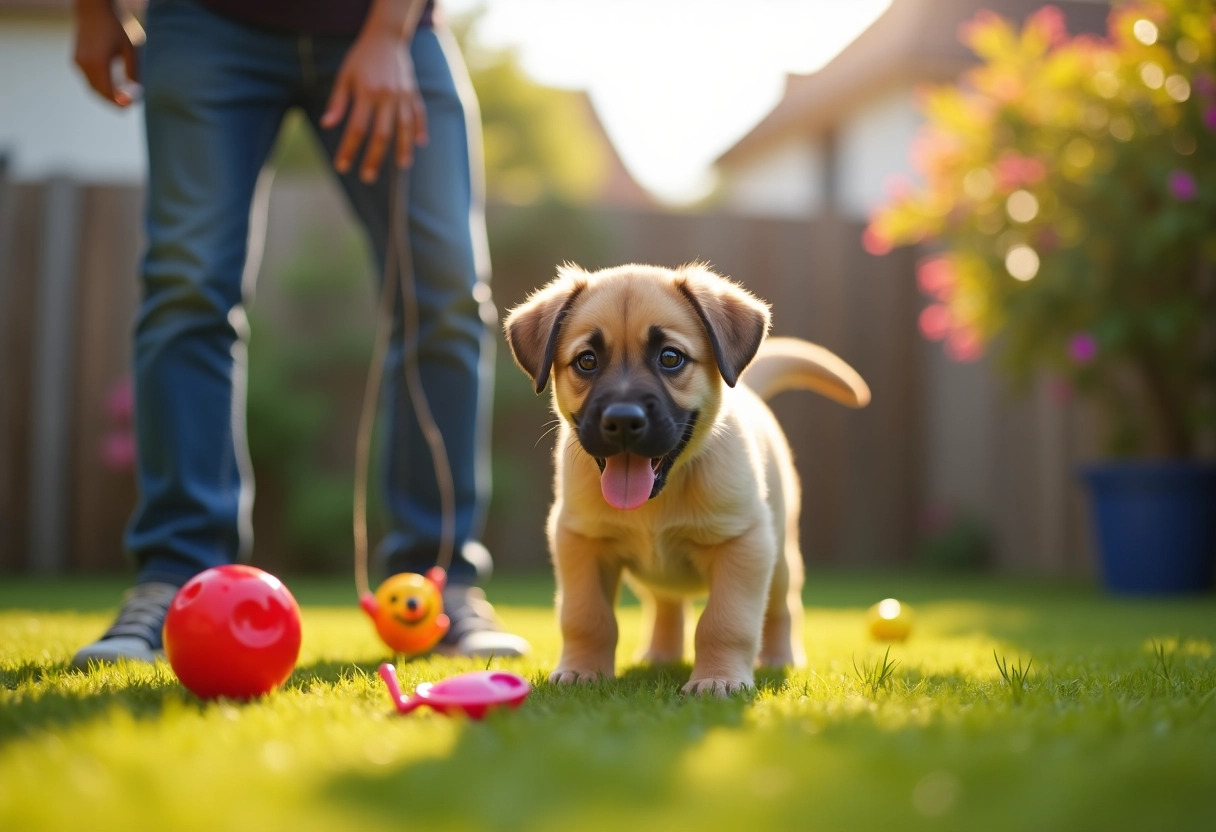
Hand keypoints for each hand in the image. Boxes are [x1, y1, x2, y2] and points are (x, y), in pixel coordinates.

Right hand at [73, 0, 139, 106]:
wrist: (94, 7)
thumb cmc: (116, 25)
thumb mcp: (131, 49)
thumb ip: (133, 72)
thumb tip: (136, 93)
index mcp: (98, 63)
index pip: (108, 93)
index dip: (121, 103)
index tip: (133, 105)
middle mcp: (84, 65)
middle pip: (99, 93)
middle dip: (115, 101)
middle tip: (131, 103)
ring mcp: (77, 62)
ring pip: (93, 87)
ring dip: (108, 94)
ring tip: (126, 94)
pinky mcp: (76, 59)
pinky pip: (89, 79)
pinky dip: (102, 85)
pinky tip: (116, 84)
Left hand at [320, 30, 428, 182]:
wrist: (386, 37)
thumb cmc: (361, 58)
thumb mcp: (344, 77)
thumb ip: (337, 102)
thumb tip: (327, 125)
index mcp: (367, 93)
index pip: (357, 128)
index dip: (349, 149)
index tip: (341, 167)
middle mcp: (387, 97)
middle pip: (382, 134)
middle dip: (374, 158)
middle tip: (367, 177)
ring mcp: (403, 96)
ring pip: (404, 128)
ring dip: (403, 149)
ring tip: (402, 166)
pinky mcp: (413, 93)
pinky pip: (419, 114)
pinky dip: (420, 129)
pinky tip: (420, 144)